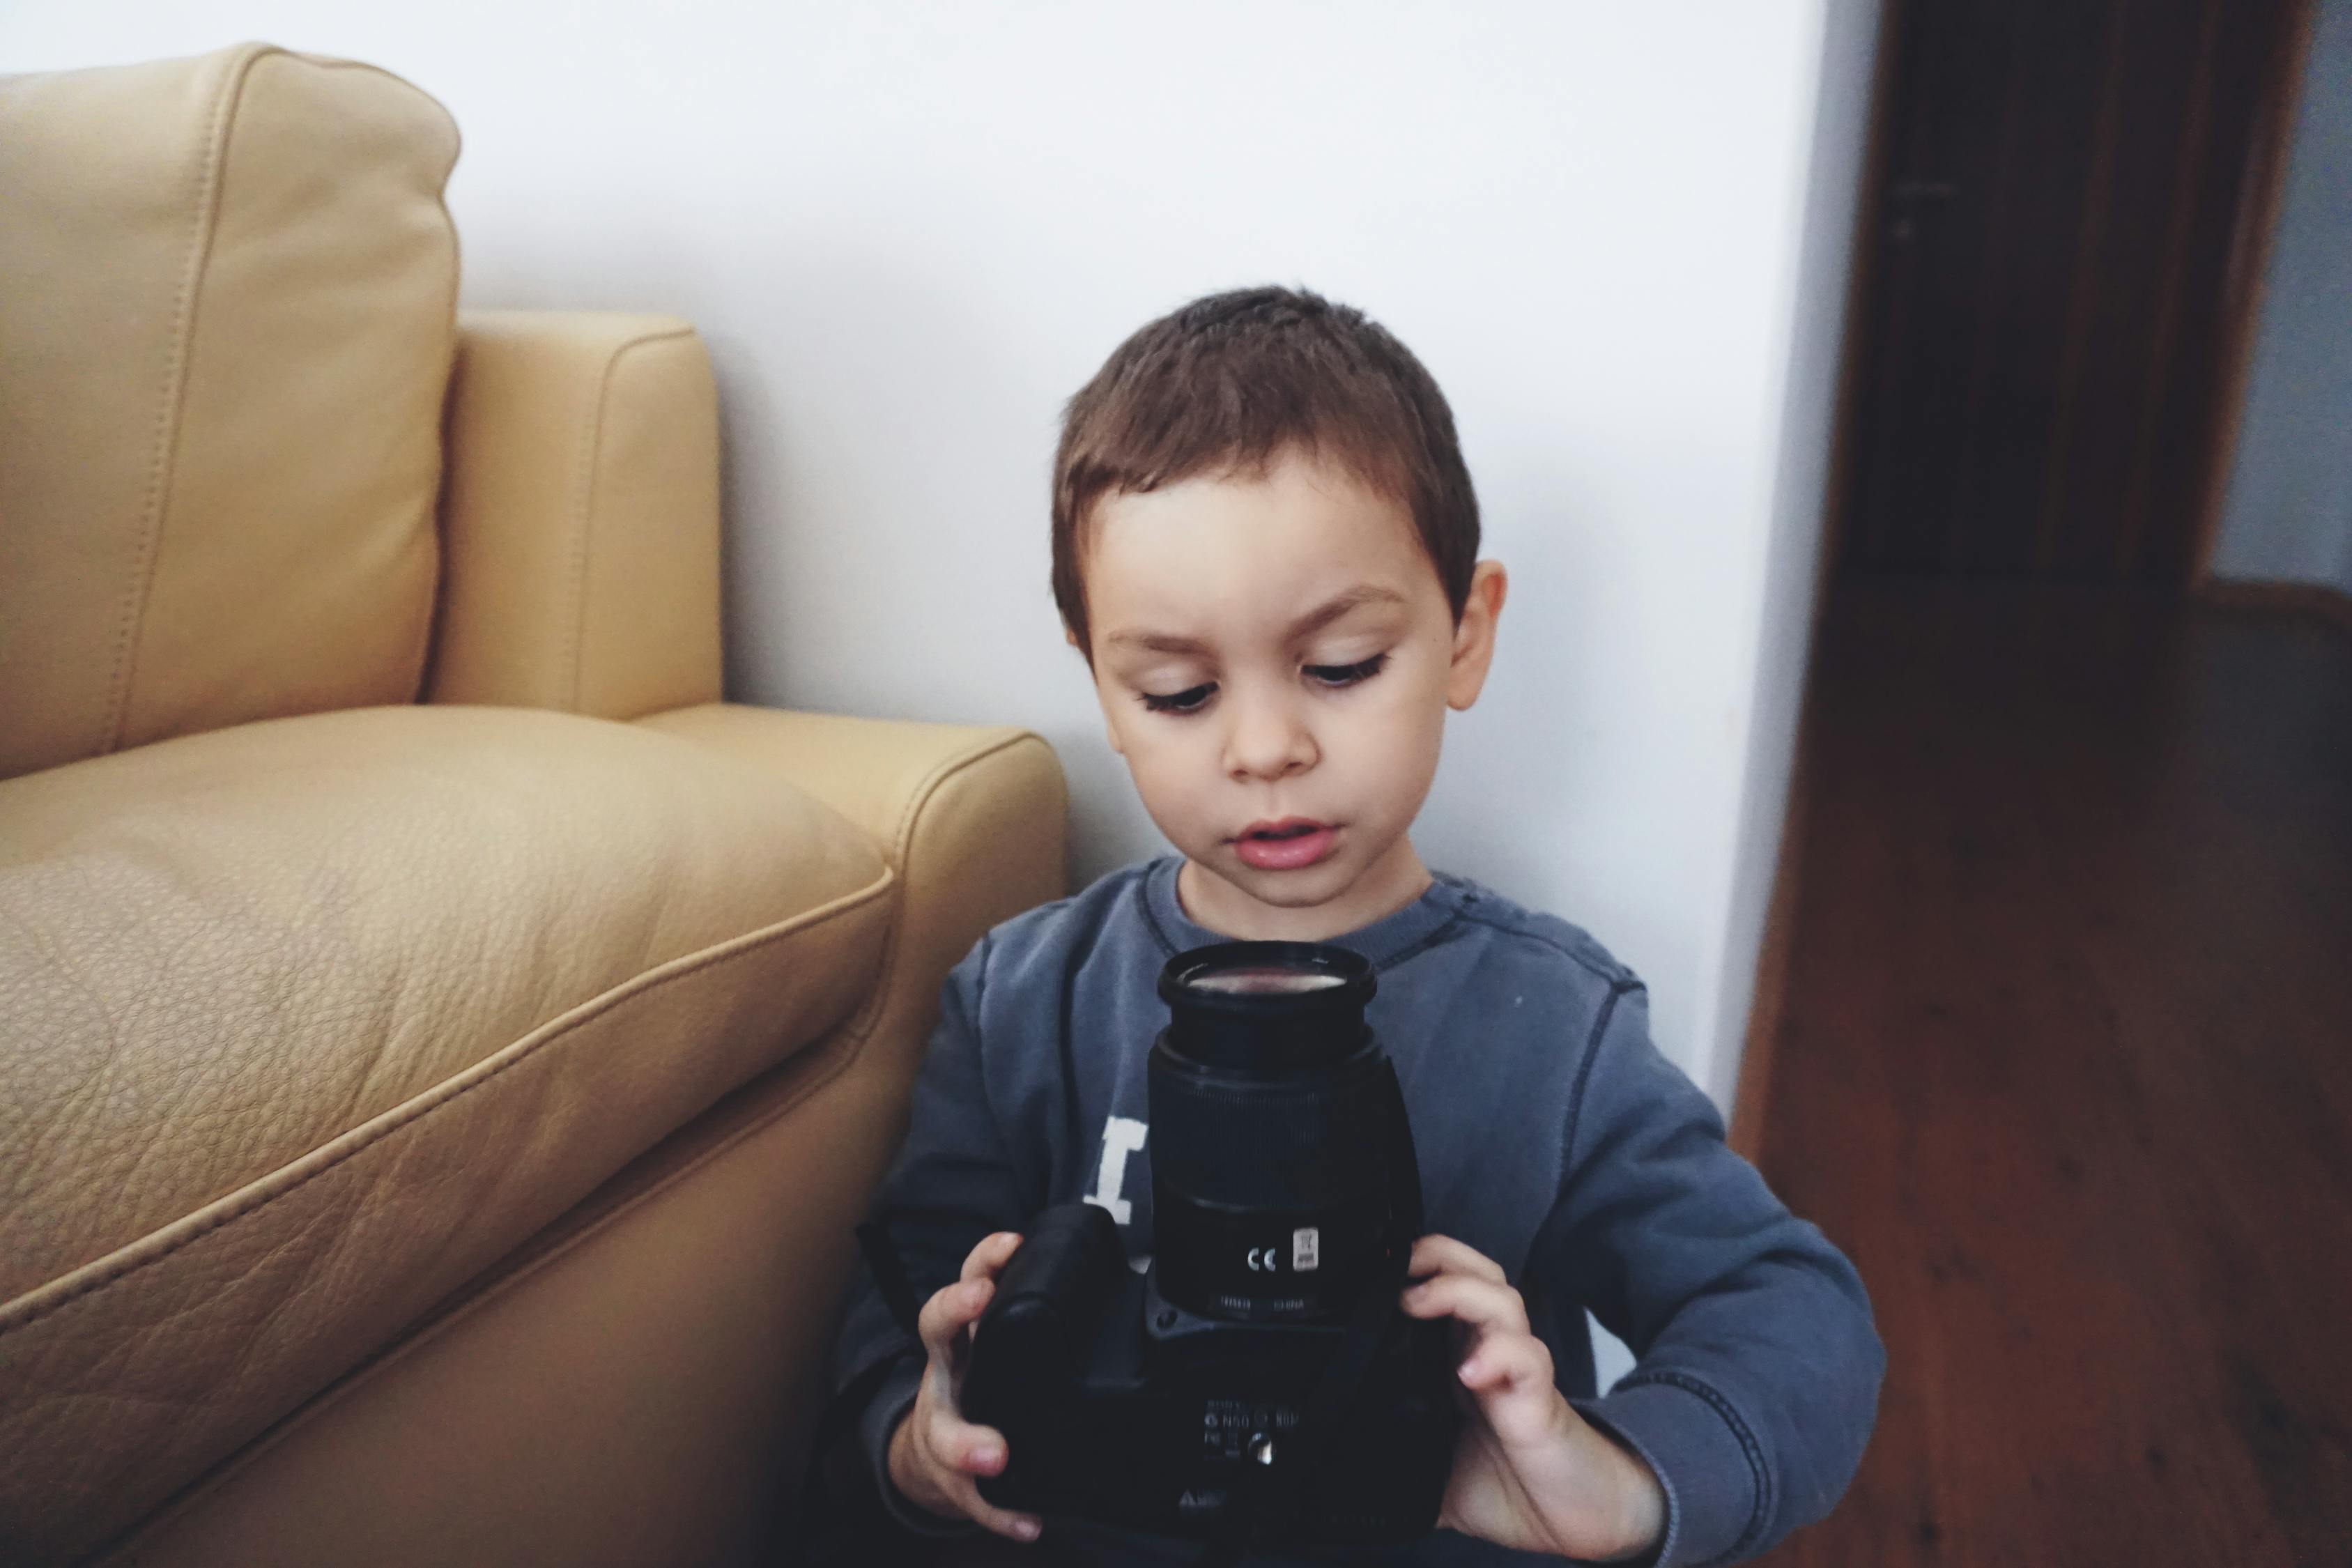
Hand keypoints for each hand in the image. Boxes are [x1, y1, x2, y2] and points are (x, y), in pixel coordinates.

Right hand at [885, 1231, 1042, 1542]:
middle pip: (936, 1328)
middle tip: (981, 1299)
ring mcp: (945, 1424)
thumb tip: (1126, 1284)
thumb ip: (1041, 1316)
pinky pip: (973, 1499)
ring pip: (942, 1430)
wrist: (935, 1447)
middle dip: (955, 1308)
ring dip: (968, 1444)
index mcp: (966, 1333)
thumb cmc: (981, 1382)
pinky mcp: (952, 1476)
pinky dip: (1001, 1513)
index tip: (1012, 1245)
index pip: (967, 1278)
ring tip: (994, 1456)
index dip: (983, 1260)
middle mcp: (950, 1369)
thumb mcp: (999, 1345)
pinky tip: (1027, 1524)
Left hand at [1401, 1235, 1665, 1561]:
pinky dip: (1498, 1354)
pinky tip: (1470, 1372)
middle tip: (1398, 1270)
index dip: (1409, 1267)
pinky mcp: (1541, 1400)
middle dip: (1436, 1255)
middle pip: (1474, 1271)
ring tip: (1419, 1303)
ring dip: (1459, 1291)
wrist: (1567, 1518)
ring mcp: (1516, 1371)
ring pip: (1501, 1300)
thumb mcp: (1424, 1468)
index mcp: (1456, 1357)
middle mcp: (1488, 1352)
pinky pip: (1527, 1358)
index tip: (1369, 1273)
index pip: (1440, 1284)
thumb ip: (1384, 1457)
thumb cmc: (1503, 1485)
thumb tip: (1327, 1477)